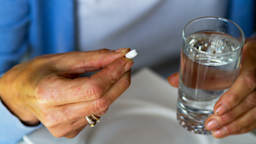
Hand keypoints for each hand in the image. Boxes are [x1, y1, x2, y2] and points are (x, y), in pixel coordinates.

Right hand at [0, 48, 132, 137]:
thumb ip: (94, 58)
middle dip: (119, 81)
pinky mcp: (69, 131)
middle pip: (102, 101)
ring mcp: (63, 127)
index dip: (114, 73)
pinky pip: (95, 114)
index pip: (93, 88)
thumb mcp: (63, 60)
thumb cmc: (37, 74)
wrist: (21, 93)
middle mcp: (55, 115)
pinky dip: (101, 100)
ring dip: (112, 90)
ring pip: (102, 108)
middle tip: (124, 65)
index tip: (125, 61)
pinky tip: (94, 91)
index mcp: (49, 94)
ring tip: (109, 74)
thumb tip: (119, 55)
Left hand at [205, 39, 255, 137]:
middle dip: (230, 116)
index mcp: (251, 57)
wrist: (255, 51)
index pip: (247, 80)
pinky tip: (229, 130)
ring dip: (236, 125)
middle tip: (211, 124)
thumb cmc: (236, 51)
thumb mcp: (219, 53)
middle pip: (251, 100)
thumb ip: (196, 67)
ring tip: (217, 132)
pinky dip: (244, 125)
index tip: (217, 109)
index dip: (233, 97)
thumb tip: (172, 80)